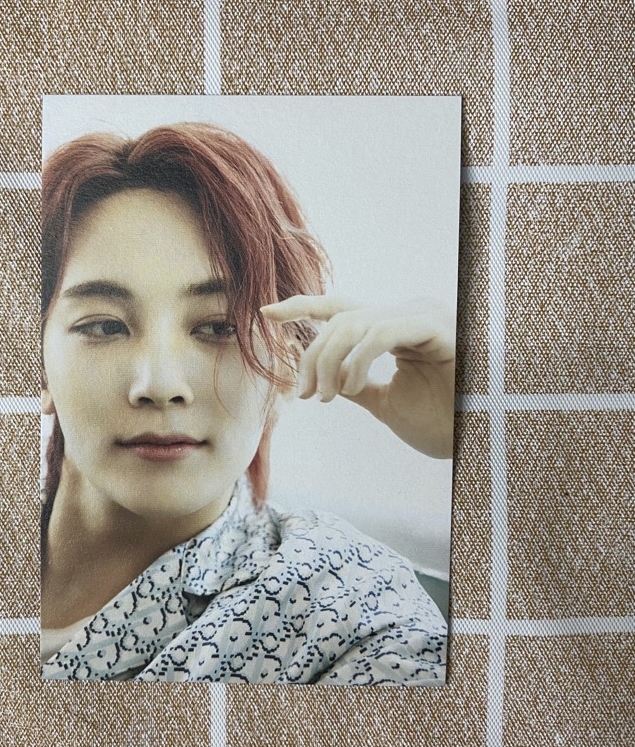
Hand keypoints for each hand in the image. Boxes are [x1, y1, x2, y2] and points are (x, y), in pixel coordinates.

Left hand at [260, 295, 455, 458]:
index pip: (339, 307)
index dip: (302, 306)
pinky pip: (380, 332)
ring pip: (352, 324)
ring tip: (331, 396)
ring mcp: (421, 316)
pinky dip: (357, 359)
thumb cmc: (441, 422)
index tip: (265, 313)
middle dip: (311, 356)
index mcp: (393, 329)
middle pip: (338, 319)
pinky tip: (352, 385)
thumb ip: (353, 384)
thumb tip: (322, 378)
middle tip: (306, 395)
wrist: (481, 441)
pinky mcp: (436, 326)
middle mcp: (405, 315)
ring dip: (329, 364)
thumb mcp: (383, 403)